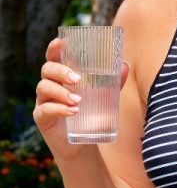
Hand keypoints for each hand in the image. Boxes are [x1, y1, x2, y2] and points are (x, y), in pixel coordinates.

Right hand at [34, 38, 129, 159]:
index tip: (59, 43)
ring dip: (61, 92)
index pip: (53, 58)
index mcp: (61, 76)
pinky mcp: (42, 118)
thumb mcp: (104, 97)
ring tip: (78, 100)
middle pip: (47, 69)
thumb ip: (113, 82)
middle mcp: (50, 85)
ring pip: (44, 88)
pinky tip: (72, 112)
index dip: (54, 49)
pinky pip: (45, 110)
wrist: (83, 144)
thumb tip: (124, 65)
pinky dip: (59, 109)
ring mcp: (43, 101)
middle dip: (61, 71)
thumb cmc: (91, 115)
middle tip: (77, 80)